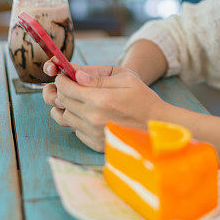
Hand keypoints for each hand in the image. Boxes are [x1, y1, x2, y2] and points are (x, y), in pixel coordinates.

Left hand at [41, 62, 168, 151]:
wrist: (157, 125)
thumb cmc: (143, 98)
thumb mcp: (125, 78)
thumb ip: (98, 77)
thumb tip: (76, 75)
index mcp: (100, 99)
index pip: (65, 88)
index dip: (61, 79)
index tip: (64, 76)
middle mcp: (93, 118)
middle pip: (62, 102)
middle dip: (61, 91)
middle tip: (69, 86)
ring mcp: (93, 133)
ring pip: (64, 117)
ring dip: (67, 107)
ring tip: (78, 100)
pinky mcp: (95, 144)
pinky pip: (74, 130)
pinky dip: (76, 121)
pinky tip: (88, 114)